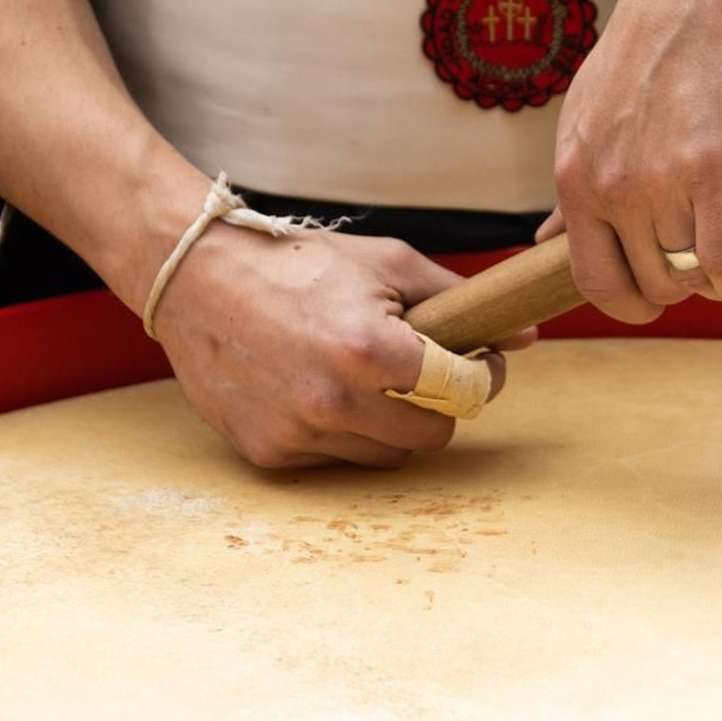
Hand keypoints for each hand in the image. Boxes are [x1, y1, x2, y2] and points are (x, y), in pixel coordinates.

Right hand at [151, 224, 532, 468]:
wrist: (196, 277)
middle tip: (422, 369)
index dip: (483, 375)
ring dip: (391, 422)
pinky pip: (336, 459)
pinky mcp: (269, 454)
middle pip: (432, 436)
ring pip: (387, 456)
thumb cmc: (296, 262)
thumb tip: (525, 331)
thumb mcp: (386, 264)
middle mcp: (334, 402)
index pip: (463, 393)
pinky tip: (319, 387)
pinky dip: (342, 431)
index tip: (480, 360)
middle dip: (439, 404)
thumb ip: (458, 299)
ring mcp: (299, 434)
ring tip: (364, 374)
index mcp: (370, 350)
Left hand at [547, 0, 721, 322]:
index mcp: (574, 175)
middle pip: (647, 283)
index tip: (652, 300)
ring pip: (688, 272)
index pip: (589, 277)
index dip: (626, 302)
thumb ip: (576, 179)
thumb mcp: (588, 111)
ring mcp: (658, 179)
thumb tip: (545, 240)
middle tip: (704, 274)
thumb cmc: (650, 44)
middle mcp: (608, 185)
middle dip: (678, 291)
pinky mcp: (713, 166)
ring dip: (714, 283)